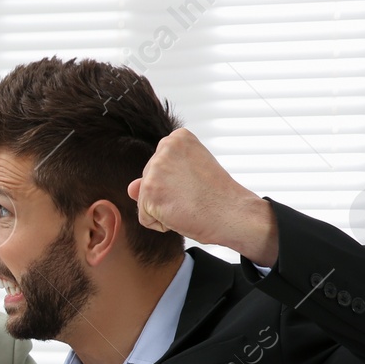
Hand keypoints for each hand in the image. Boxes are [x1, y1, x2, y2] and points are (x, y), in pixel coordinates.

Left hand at [127, 128, 277, 264]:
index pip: (159, 168)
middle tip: (194, 195)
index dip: (177, 183)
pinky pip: (145, 218)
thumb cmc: (218, 196)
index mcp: (177, 138)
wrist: (233, 213)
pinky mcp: (150, 191)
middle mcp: (164, 148)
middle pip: (148, 183)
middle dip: (168, 196)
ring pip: (145, 201)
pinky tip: (182, 215)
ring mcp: (155, 169)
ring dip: (165, 211)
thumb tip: (131, 187)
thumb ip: (159, 177)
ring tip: (188, 204)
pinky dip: (162, 225)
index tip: (197, 183)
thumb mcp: (189, 176)